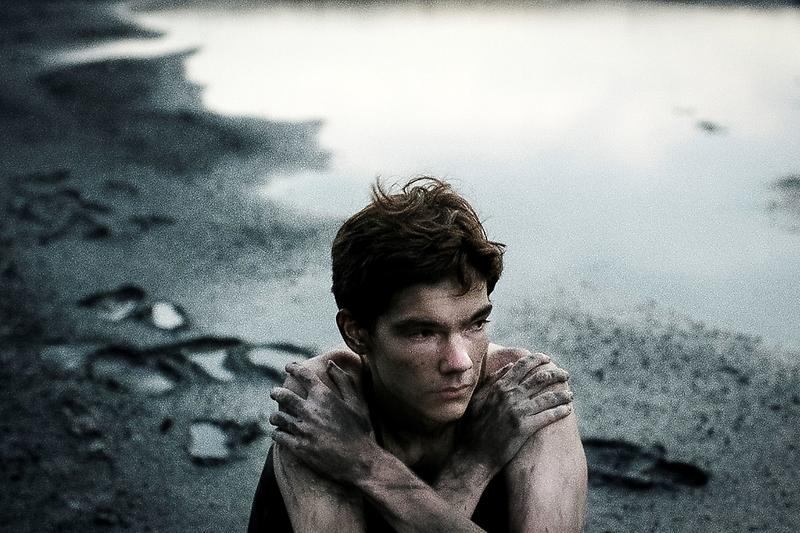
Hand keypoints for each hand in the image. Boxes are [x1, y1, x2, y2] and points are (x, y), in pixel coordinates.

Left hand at [269, 361, 375, 483]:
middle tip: (274, 392)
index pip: (303, 375)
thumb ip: (344, 381)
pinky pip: (279, 436)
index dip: (294, 368)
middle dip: (276, 392)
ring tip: (275, 417)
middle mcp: (310, 410)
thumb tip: (330, 363)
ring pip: (278, 417)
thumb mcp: (356, 403)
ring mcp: (303, 429)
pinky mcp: (298, 447)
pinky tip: (279, 433)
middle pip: (283, 395)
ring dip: (275, 416)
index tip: (289, 367)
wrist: (359, 462)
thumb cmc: (360, 431)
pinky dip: (277, 433)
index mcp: (324, 396)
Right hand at [460, 352, 572, 472]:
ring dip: (562, 394)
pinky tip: (568, 410)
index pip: (522, 365)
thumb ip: (492, 380)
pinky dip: (560, 411)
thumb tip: (509, 365)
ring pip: (548, 397)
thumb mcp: (478, 399)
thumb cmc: (474, 427)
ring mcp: (518, 411)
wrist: (474, 454)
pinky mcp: (525, 427)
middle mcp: (510, 395)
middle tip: (565, 374)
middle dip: (556, 374)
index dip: (537, 359)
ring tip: (570, 394)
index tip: (547, 359)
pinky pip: (548, 415)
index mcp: (499, 386)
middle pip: (540, 378)